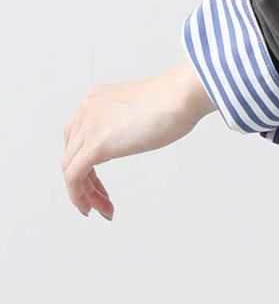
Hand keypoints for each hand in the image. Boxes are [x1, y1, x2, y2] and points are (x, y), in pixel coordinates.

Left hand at [61, 59, 215, 218]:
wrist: (183, 95)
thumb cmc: (176, 99)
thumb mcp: (141, 109)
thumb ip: (127, 121)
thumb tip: (131, 136)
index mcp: (97, 99)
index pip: (78, 137)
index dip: (86, 162)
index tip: (99, 180)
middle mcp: (87, 110)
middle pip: (72, 153)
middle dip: (85, 180)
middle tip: (102, 198)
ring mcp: (89, 126)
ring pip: (71, 168)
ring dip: (85, 193)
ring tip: (102, 208)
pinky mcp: (96, 145)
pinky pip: (74, 177)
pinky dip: (78, 196)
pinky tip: (91, 208)